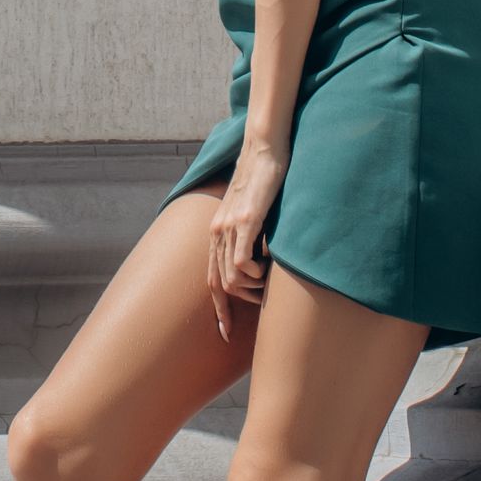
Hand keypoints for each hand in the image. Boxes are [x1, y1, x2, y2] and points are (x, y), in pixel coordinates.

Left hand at [207, 144, 286, 338]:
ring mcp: (229, 227)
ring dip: (252, 288)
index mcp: (217, 231)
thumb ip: (252, 233)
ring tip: (269, 280)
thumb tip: (263, 258)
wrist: (263, 148)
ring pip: (230, 278)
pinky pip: (241, 262)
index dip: (218, 308)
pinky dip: (255, 273)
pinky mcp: (245, 220)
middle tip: (258, 309)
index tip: (225, 332)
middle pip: (218, 284)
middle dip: (232, 309)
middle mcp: (217, 231)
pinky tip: (270, 266)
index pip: (210, 278)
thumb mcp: (254, 211)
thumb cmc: (265, 178)